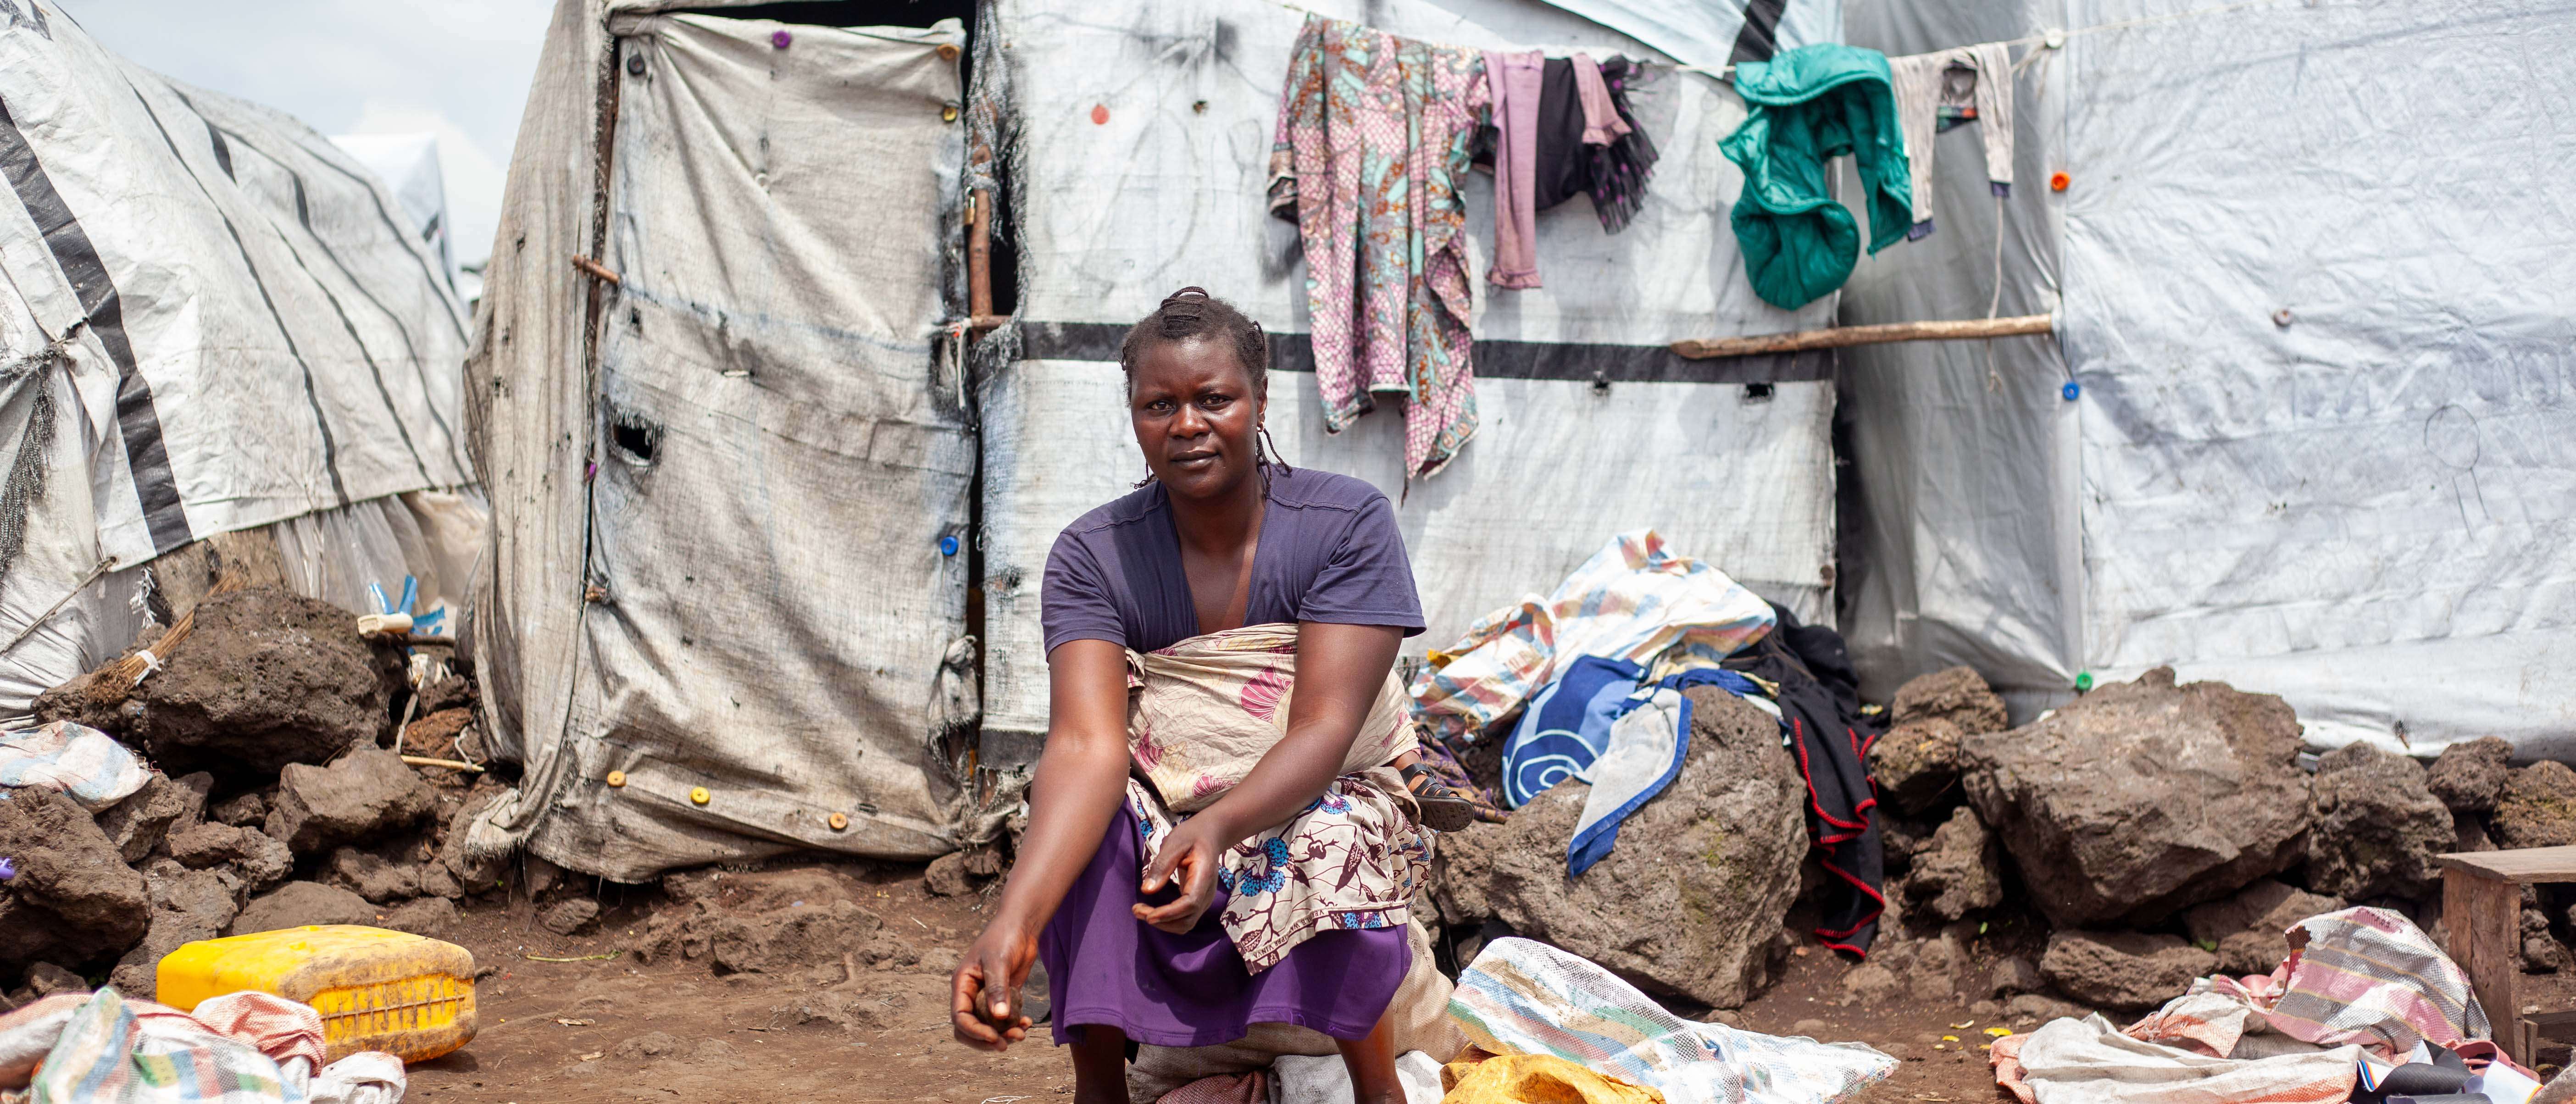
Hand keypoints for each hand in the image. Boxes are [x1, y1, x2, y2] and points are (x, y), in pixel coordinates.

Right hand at [950, 923, 1036, 1050]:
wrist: (1021, 925)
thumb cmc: (1004, 937)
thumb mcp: (998, 961)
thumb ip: (997, 989)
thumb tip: (999, 1017)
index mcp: (962, 984)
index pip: (960, 1018)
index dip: (974, 1032)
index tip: (994, 1038)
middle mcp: (971, 993)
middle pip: (970, 1028)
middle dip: (987, 1039)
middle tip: (1006, 1044)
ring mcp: (987, 996)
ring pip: (988, 1026)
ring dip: (1003, 1034)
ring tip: (1021, 1034)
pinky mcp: (1003, 996)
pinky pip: (1003, 1019)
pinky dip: (1013, 1025)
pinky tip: (1027, 1023)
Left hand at [1133, 818, 1226, 934]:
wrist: (1210, 836)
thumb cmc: (1192, 836)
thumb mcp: (1175, 843)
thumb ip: (1162, 866)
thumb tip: (1147, 890)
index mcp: (1203, 877)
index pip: (1190, 903)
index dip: (1170, 913)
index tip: (1148, 915)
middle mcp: (1207, 893)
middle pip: (1187, 920)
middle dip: (1162, 921)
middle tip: (1136, 910)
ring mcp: (1203, 900)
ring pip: (1185, 924)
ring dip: (1162, 923)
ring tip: (1140, 911)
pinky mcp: (1196, 902)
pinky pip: (1183, 919)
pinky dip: (1166, 920)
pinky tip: (1151, 911)